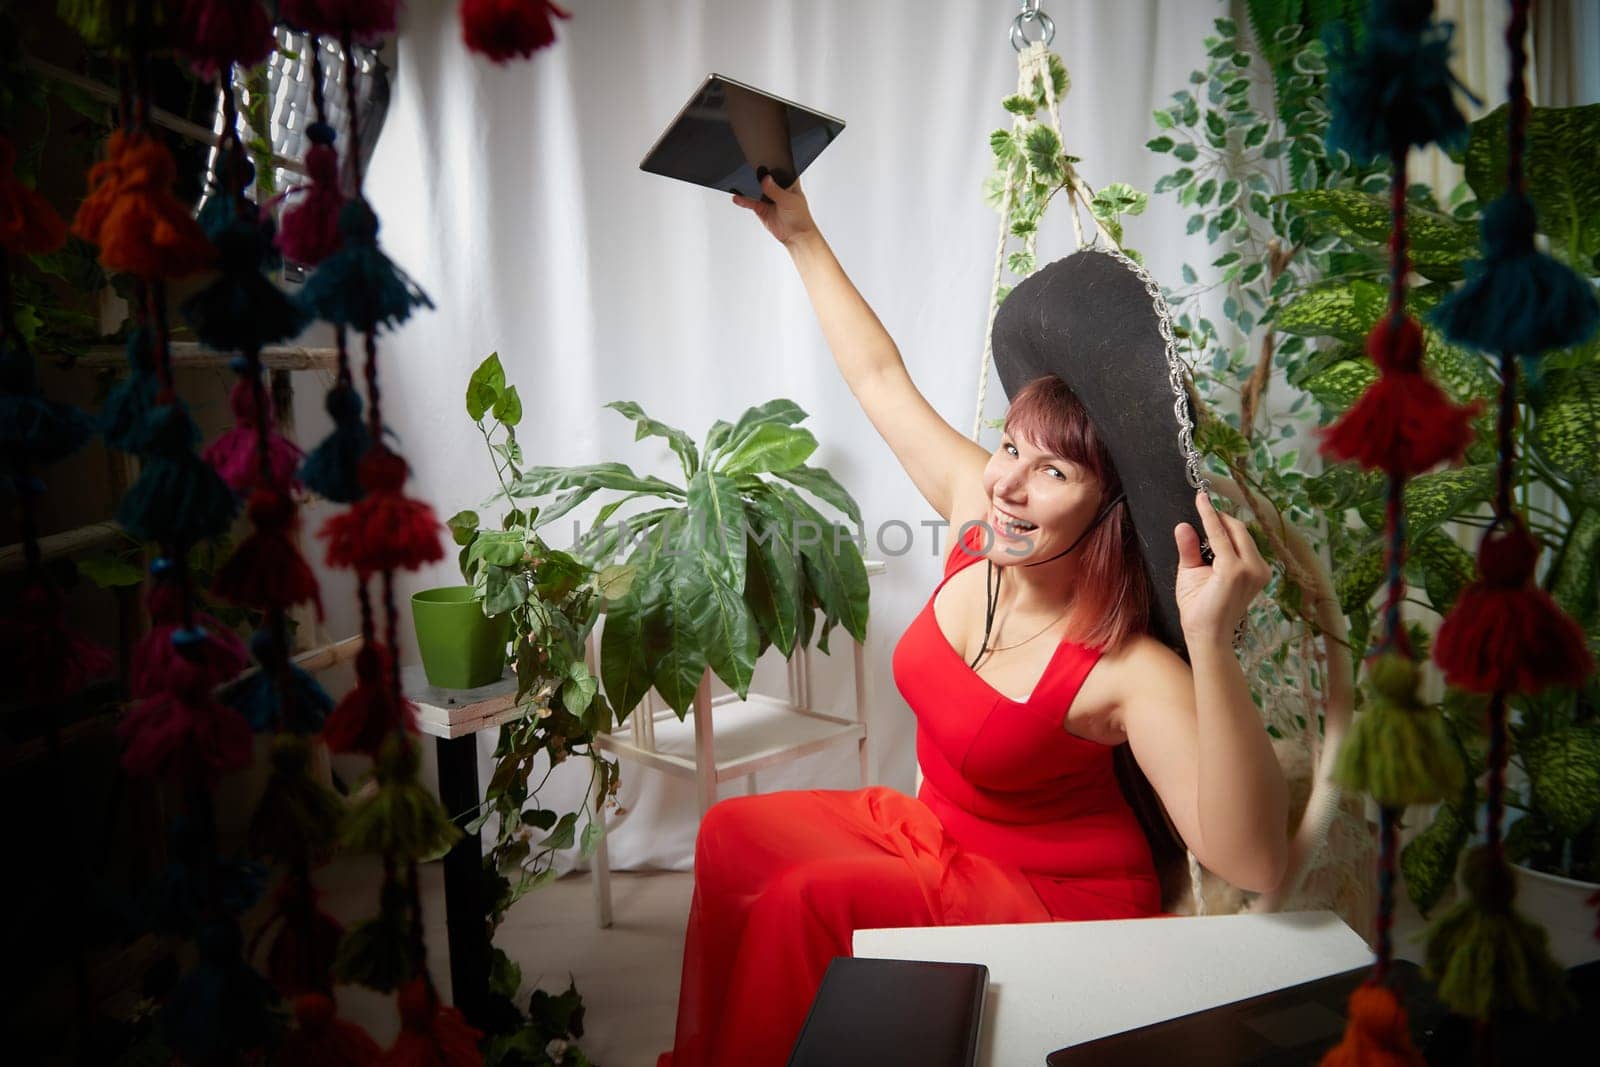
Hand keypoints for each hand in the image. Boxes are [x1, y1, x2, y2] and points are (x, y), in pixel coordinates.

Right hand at [732, 173, 817, 247]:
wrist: (796, 236)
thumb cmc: (800, 218)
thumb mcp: (788, 200)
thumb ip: (775, 190)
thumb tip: (765, 179)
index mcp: (789, 182)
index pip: (779, 169)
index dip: (771, 165)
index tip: (761, 164)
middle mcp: (778, 189)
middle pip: (764, 178)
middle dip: (757, 177)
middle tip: (750, 176)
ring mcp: (768, 198)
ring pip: (756, 189)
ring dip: (749, 188)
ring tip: (741, 185)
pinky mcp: (761, 208)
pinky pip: (750, 202)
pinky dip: (743, 200)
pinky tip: (738, 197)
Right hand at [1173, 491, 1270, 645]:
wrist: (1212, 635)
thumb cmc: (1196, 610)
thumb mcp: (1187, 577)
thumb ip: (1188, 549)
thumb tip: (1183, 526)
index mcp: (1233, 570)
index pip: (1219, 533)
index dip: (1208, 513)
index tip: (1200, 496)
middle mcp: (1252, 569)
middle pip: (1239, 530)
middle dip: (1221, 518)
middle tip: (1204, 509)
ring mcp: (1261, 573)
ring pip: (1246, 537)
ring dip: (1229, 529)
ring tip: (1211, 527)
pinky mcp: (1263, 574)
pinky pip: (1249, 548)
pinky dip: (1236, 541)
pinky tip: (1222, 543)